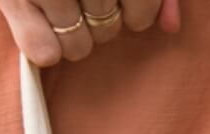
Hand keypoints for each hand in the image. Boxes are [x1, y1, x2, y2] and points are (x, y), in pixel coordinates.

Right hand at [0, 0, 181, 67]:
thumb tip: (172, 27)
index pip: (141, 7)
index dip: (138, 13)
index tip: (122, 3)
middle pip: (109, 29)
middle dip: (102, 22)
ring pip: (79, 47)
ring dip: (74, 37)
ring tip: (58, 7)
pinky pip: (46, 53)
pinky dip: (45, 46)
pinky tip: (37, 20)